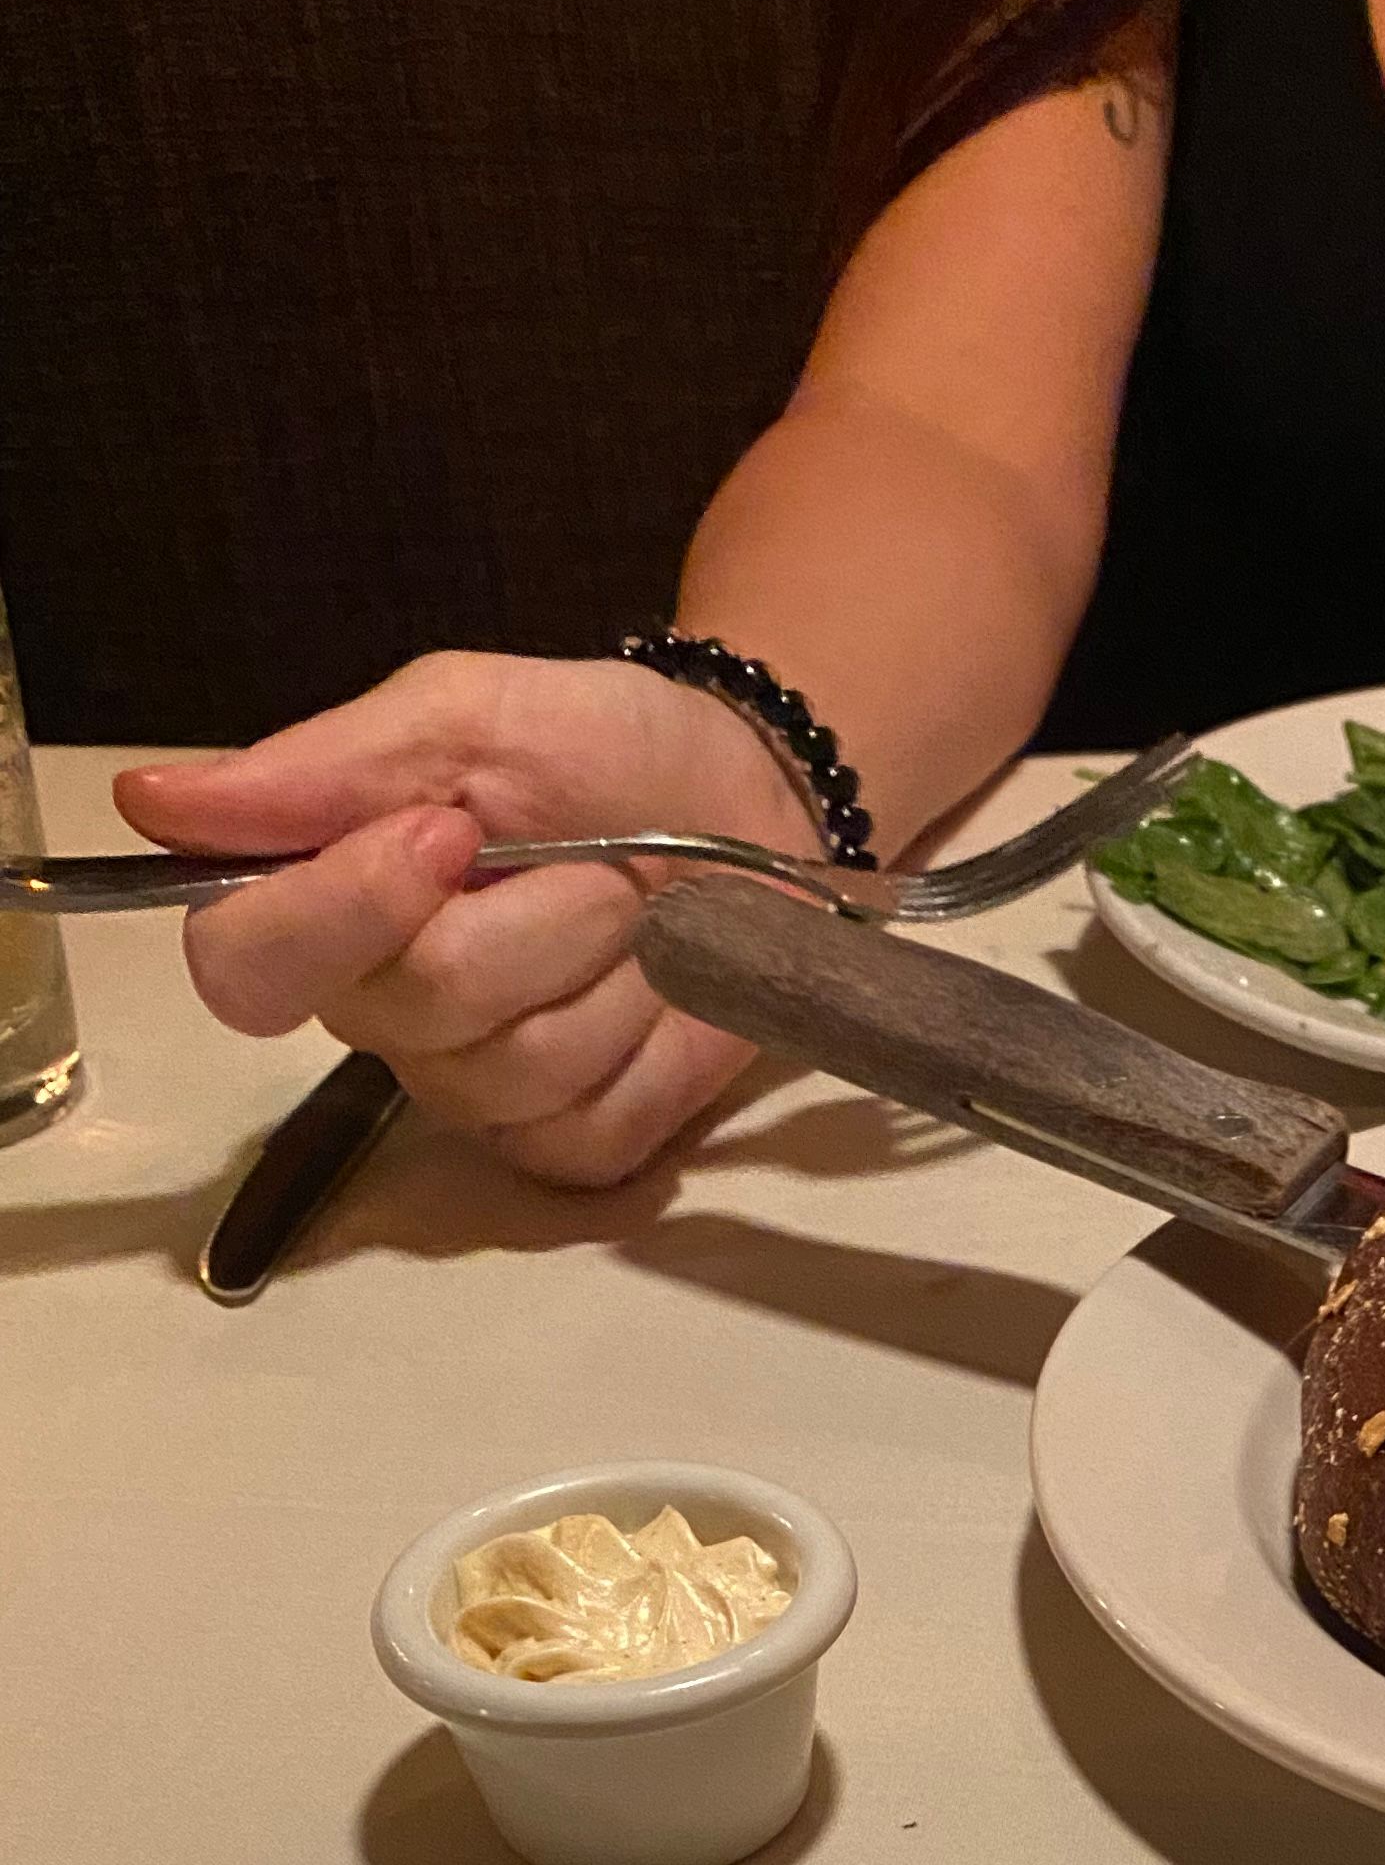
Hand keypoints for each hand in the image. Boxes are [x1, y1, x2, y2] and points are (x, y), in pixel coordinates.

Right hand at [116, 652, 813, 1187]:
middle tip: (598, 863)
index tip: (448, 835)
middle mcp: (381, 1017)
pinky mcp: (575, 1146)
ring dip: (606, 971)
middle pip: (418, 1006)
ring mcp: (478, 1096)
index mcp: (324, 909)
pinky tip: (665, 991)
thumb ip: (322, 767)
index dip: (340, 912)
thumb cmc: (599, 754)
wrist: (751, 805)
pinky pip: (595, 1121)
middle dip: (534, 918)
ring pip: (518, 1068)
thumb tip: (153, 803)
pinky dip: (654, 1045)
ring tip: (637, 915)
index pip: (243, 967)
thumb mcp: (466, 719)